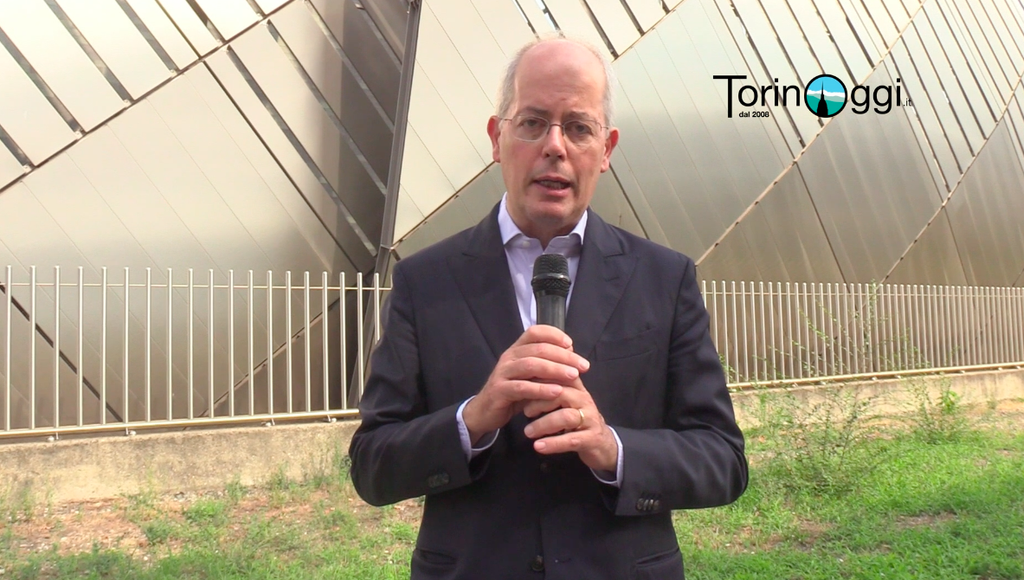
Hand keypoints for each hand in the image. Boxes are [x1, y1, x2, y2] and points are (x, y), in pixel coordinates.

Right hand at [462, 325, 589, 443]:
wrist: (486, 411)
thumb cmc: (513, 392)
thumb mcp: (531, 376)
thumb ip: (547, 364)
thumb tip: (570, 352)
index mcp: (516, 349)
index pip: (535, 332)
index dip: (554, 334)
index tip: (571, 344)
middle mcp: (509, 357)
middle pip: (538, 349)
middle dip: (564, 356)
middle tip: (583, 366)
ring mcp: (503, 373)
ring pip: (531, 365)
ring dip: (555, 369)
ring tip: (573, 376)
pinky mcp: (499, 390)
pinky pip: (522, 387)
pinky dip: (541, 389)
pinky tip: (556, 392)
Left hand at [521, 379, 617, 472]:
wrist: (603, 443)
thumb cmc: (578, 420)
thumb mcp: (566, 402)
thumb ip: (550, 389)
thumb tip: (524, 378)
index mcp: (577, 389)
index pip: (559, 376)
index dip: (539, 380)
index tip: (521, 386)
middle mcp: (585, 400)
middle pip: (561, 394)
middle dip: (539, 402)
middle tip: (524, 412)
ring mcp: (590, 419)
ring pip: (566, 417)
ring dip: (543, 424)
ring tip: (528, 432)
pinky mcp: (592, 438)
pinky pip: (571, 440)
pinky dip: (553, 443)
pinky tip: (539, 446)